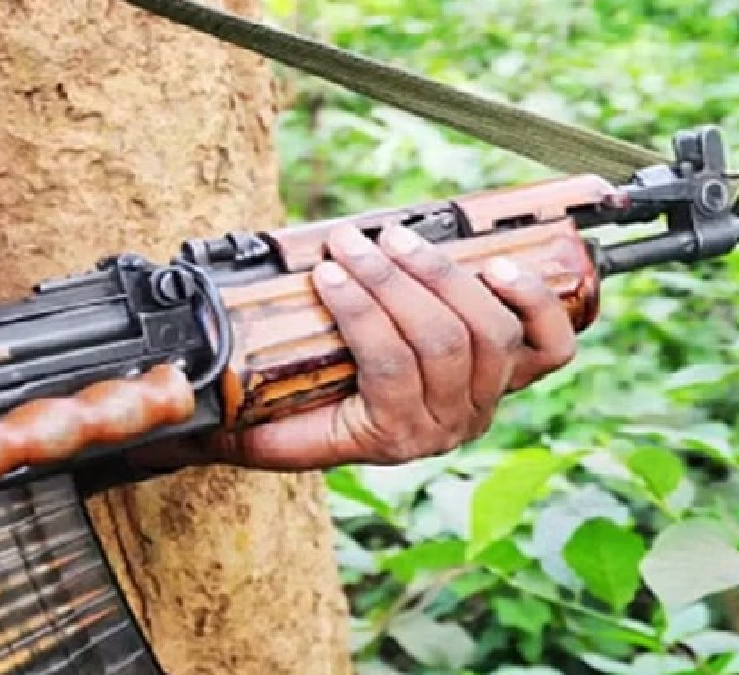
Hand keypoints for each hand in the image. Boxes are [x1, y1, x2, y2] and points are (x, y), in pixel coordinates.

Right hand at [218, 223, 576, 468]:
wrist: (369, 430)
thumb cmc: (319, 420)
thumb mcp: (277, 434)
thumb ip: (243, 429)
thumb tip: (187, 416)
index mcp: (395, 438)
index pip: (390, 369)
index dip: (362, 312)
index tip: (327, 269)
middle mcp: (452, 424)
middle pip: (444, 342)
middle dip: (396, 282)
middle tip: (356, 241)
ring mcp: (492, 398)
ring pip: (489, 331)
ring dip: (444, 275)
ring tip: (400, 240)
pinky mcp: (519, 374)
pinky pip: (550, 345)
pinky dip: (533, 301)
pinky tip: (501, 264)